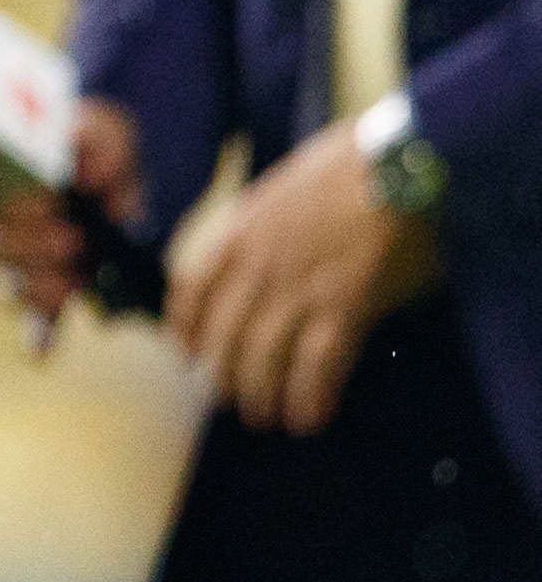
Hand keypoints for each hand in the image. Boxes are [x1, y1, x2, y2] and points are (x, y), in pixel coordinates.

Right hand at [0, 99, 143, 346]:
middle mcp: (2, 223)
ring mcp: (24, 261)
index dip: (14, 203)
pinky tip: (40, 348)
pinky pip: (34, 318)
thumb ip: (95, 137)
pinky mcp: (50, 290)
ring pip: (11, 284)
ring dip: (38, 286)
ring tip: (72, 280)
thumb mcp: (103, 128)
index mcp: (4, 179)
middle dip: (32, 246)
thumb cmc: (96, 147)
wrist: (115, 174)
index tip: (47, 198)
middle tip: (73, 236)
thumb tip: (82, 170)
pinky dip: (35, 333)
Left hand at [167, 120, 443, 432]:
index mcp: (240, 232)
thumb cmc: (349, 170)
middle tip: (230, 403)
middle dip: (224, 375)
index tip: (185, 352)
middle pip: (224, 334)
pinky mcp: (345, 305)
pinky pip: (317, 364)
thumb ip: (265, 229)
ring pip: (264, 356)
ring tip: (269, 419)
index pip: (193, 287)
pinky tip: (311, 417)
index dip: (186, 326)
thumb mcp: (283, 191)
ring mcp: (299, 286)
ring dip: (264, 395)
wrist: (397, 161)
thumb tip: (263, 265)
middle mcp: (259, 264)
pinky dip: (311, 395)